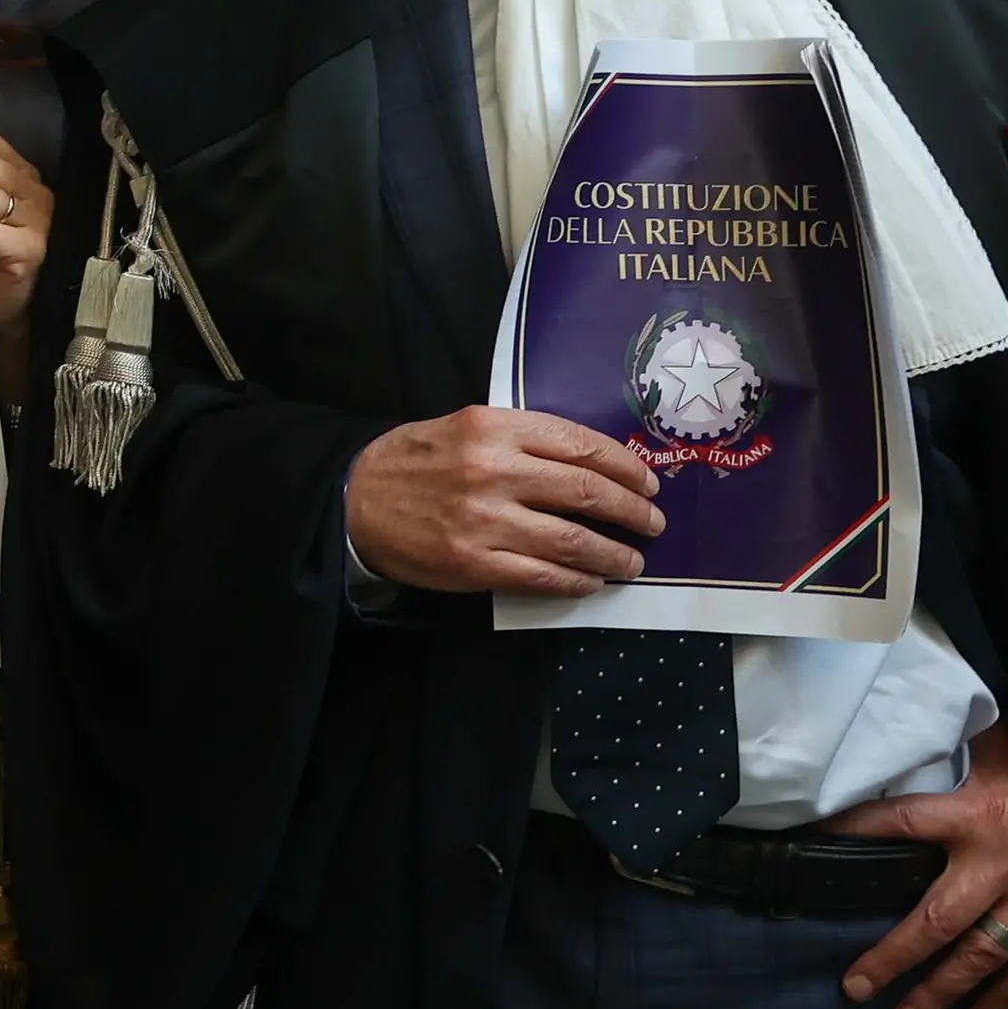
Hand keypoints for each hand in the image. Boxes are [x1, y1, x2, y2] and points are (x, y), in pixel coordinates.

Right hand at [341, 406, 661, 595]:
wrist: (354, 500)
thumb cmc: (413, 461)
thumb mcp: (463, 426)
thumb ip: (520, 439)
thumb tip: (589, 465)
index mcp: (493, 427)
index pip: (579, 445)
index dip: (624, 466)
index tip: (647, 481)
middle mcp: (493, 470)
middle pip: (585, 492)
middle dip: (631, 511)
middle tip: (653, 523)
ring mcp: (484, 520)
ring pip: (572, 540)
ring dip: (613, 554)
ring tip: (632, 561)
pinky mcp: (474, 563)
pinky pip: (542, 576)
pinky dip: (576, 581)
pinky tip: (590, 581)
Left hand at [831, 726, 1007, 1008]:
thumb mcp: (1006, 748)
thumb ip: (961, 755)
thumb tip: (916, 735)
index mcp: (974, 814)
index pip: (899, 823)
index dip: (855, 830)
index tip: (813, 842)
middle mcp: (998, 864)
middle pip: (933, 921)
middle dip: (891, 958)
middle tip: (857, 989)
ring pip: (979, 956)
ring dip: (940, 991)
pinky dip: (1006, 995)